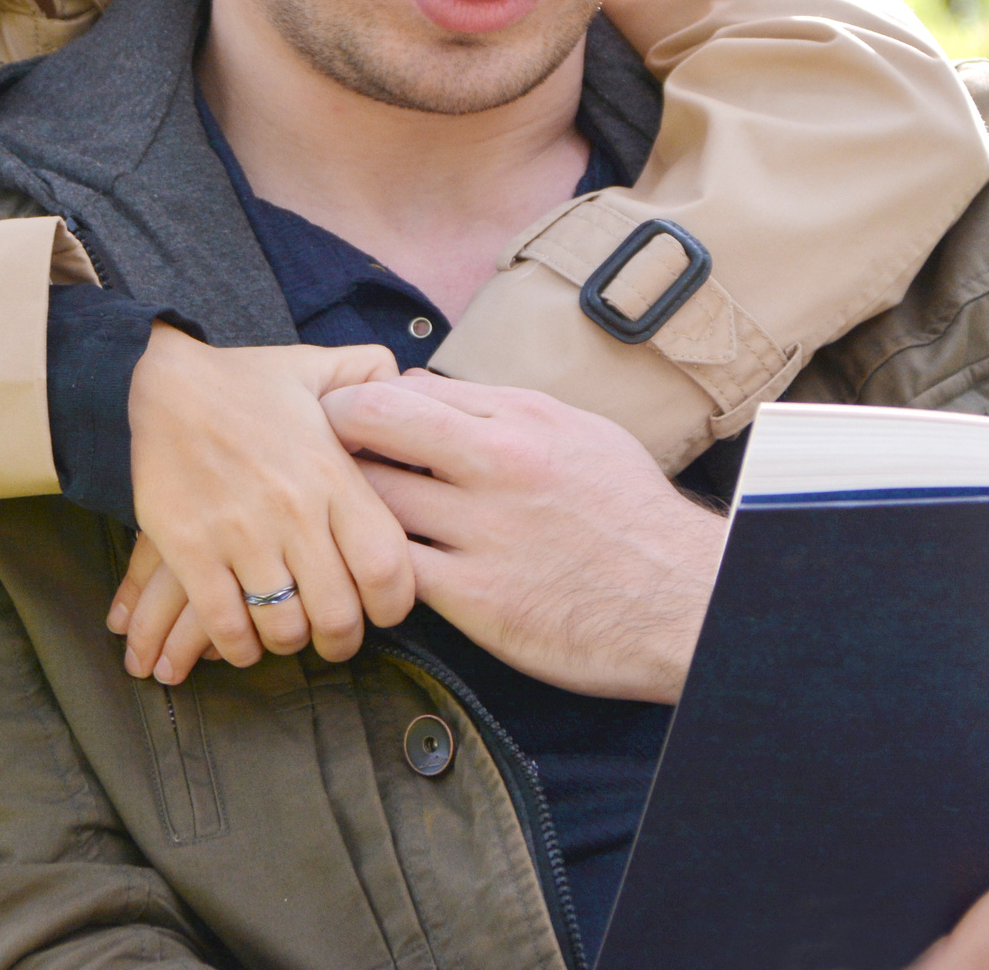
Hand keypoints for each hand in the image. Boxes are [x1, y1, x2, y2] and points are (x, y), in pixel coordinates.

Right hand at [117, 328, 415, 675]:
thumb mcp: (319, 367)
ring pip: (283, 626)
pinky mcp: (190, 550)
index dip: (393, 603)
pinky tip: (243, 638)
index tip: (384, 610)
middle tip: (336, 638)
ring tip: (289, 633)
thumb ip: (373, 375)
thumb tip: (412, 383)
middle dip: (342, 639)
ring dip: (290, 642)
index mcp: (332, 473)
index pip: (385, 564)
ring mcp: (240, 533)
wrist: (161, 385)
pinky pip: (225, 624)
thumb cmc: (246, 383)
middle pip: (337, 611)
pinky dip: (239, 646)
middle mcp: (293, 509)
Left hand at [320, 372, 724, 702]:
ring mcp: (483, 528)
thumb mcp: (580, 434)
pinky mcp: (476, 596)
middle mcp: (498, 459)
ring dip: (341, 508)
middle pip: (370, 424)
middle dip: (326, 438)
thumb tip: (429, 391)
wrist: (686, 599)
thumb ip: (506, 411)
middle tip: (302, 459)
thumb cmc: (633, 517)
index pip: (405, 388)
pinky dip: (367, 568)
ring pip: (370, 498)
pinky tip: (363, 573)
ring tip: (325, 519)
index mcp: (523, 414)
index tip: (339, 422)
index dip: (359, 402)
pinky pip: (390, 570)